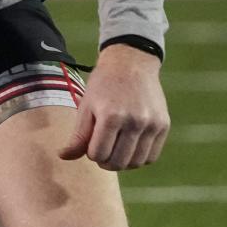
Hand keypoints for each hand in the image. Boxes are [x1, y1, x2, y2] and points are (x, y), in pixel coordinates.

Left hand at [59, 43, 169, 169]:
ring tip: (115, 151)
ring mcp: (151, 124)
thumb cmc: (103, 86)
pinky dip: (139, 159)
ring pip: (136, 163)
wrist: (130, 63)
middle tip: (102, 152)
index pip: (98, 154)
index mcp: (110, 116)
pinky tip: (129, 148)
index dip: (91, 154)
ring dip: (123, 163)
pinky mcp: (163, 125)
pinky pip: (151, 156)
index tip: (90, 145)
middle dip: (105, 162)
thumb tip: (63, 157)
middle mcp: (134, 121)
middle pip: (118, 162)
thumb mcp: (86, 106)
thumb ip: (78, 135)